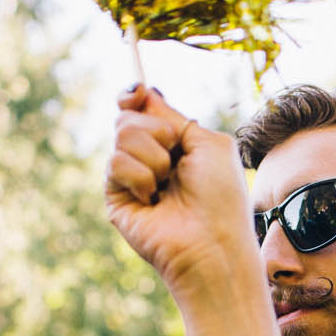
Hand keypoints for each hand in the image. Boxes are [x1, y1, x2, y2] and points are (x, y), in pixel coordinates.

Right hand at [104, 85, 259, 303]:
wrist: (211, 244)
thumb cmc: (221, 197)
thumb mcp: (209, 143)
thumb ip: (174, 115)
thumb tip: (142, 92)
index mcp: (175, 143)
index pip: (142, 107)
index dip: (135, 95)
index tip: (137, 92)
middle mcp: (151, 157)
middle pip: (128, 116)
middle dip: (156, 131)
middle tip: (175, 160)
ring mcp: (132, 177)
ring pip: (121, 134)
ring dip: (153, 156)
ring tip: (167, 185)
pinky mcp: (116, 197)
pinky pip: (115, 163)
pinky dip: (140, 177)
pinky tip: (153, 200)